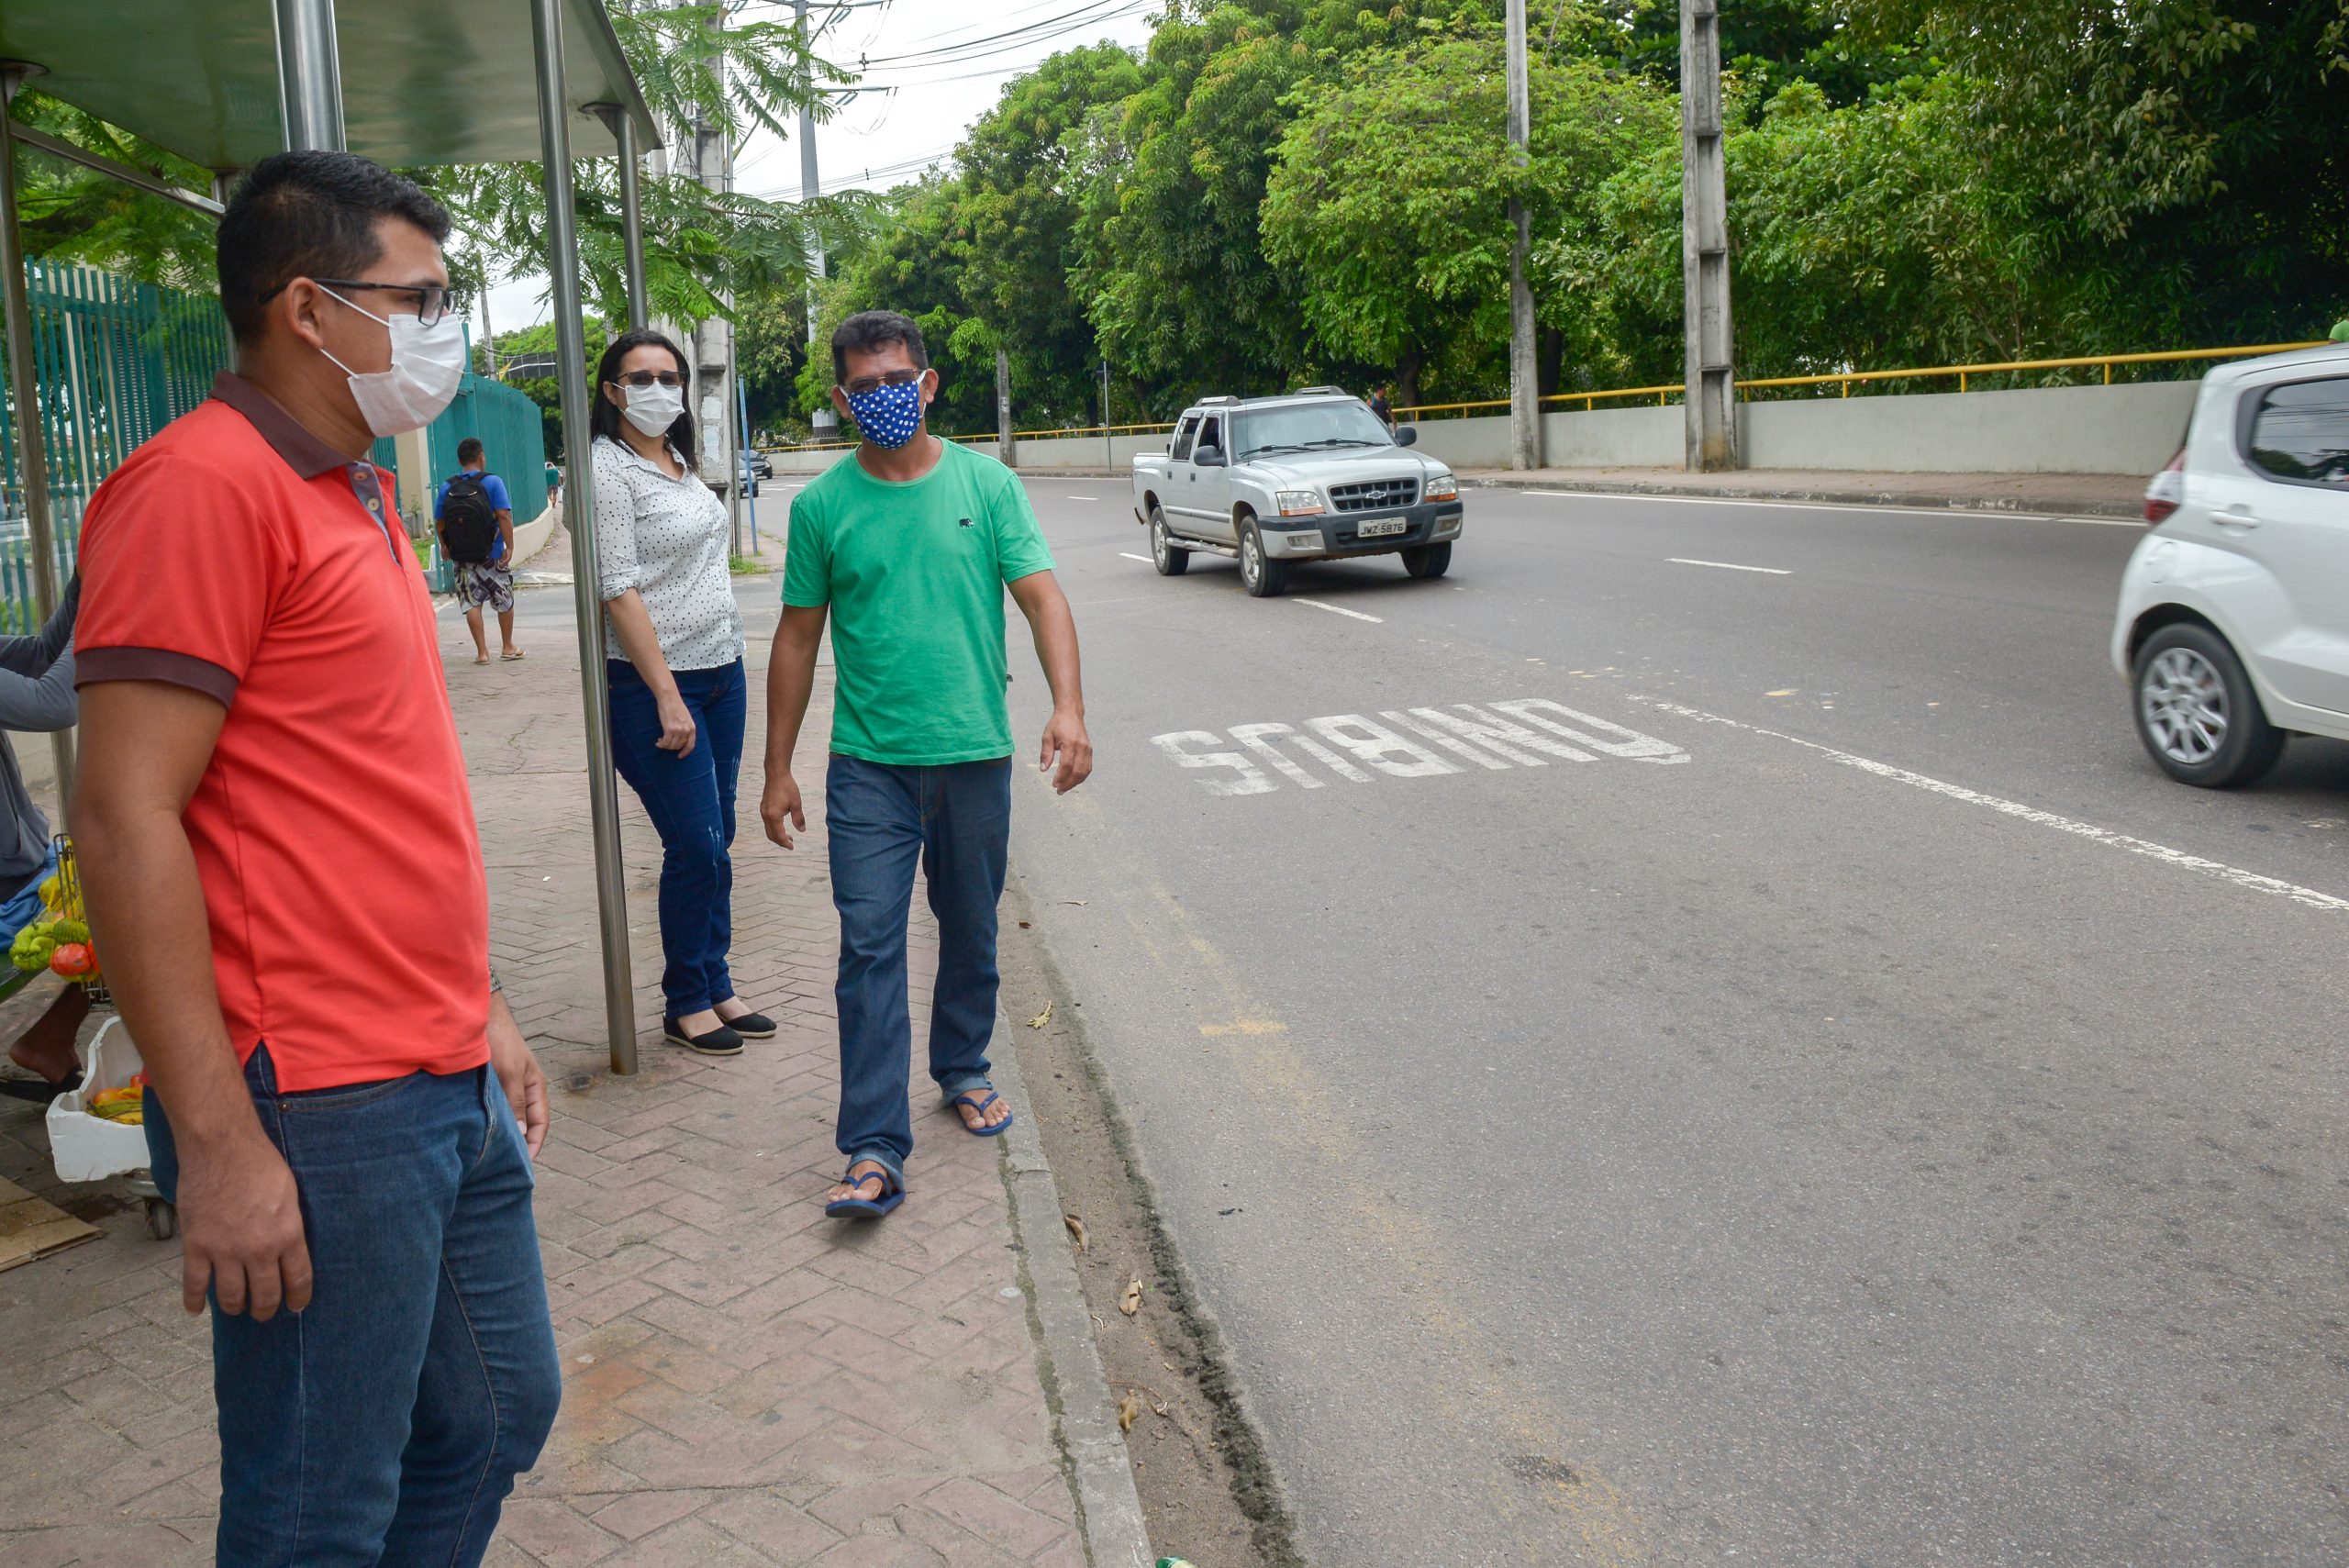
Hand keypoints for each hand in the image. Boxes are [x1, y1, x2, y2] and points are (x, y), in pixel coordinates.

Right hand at [177, 1130, 311, 1319]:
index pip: (298, 1279)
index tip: (297, 1306)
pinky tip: (195, 1311)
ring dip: (236, 1307)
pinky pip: (194, 1284)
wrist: (221, 1148)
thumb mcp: (290, 1194)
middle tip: (265, 1313)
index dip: (298, 1297)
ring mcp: (225, 1251)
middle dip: (266, 1308)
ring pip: (231, 1296)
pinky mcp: (196, 1246)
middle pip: (265, 1294)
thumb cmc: (260, 1163)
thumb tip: (289, 1245)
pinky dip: (193, 1300)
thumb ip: (290, 1224)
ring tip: (238, 1309)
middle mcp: (259, 1250)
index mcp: (288, 1235)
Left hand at [487, 996, 547, 1157]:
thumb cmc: (499, 1040)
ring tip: (492, 1154)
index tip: (524, 1165)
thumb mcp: (509, 1073)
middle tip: (506, 1166)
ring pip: (510, 1116)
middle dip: (520, 1144)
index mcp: (536, 1087)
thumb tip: (522, 1133)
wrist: (478, 1014)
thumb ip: (516, 1102)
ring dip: (504, 1133)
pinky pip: (495, 1108)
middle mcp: (524, 1088)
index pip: (541, 1124)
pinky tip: (479, 1130)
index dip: (534, 1145)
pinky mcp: (491, 1083)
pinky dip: (491, 1121)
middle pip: (526, 1123)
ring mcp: (508, 1086)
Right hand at [655, 692, 696, 755]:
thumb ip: (685, 728)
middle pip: (679, 746)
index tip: (680, 756)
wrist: (670, 698)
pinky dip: (661, 744)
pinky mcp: (670, 729)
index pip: (691, 745)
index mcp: (692, 728)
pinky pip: (665, 742)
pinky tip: (658, 742)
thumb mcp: (686, 718)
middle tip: (665, 743)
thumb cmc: (676, 706)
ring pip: (671, 745)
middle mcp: (686, 731)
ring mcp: (678, 730)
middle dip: (671, 747)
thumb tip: (680, 739)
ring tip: (660, 741)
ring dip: (665, 745)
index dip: (685, 752)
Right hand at [762, 770, 806, 848]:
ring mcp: (763, 812)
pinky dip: (774, 828)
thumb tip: (801, 830)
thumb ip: (798, 818)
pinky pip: (767, 823)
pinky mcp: (763, 808)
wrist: (776, 774)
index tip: (792, 847)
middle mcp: (766, 815)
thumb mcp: (796, 804)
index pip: (778, 835)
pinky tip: (782, 826)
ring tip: (788, 836)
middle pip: (771, 835)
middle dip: (780, 841)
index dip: (785, 843)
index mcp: (773, 816)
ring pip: (768, 829)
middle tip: (791, 844)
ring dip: (777, 835)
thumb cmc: (787, 787)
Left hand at [1039, 709, 1092, 793]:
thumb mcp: (1047, 737)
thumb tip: (1043, 769)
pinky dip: (1081, 776)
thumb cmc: (1058, 724)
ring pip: (1085, 771)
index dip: (1061, 777)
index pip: (1067, 765)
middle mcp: (1082, 747)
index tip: (1054, 784)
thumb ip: (1045, 754)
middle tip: (1059, 790)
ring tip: (1065, 788)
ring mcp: (1088, 749)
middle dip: (1068, 783)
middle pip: (1078, 771)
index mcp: (1070, 743)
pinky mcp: (1090, 751)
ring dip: (1075, 782)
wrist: (1071, 713)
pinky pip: (1088, 768)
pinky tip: (1073, 781)